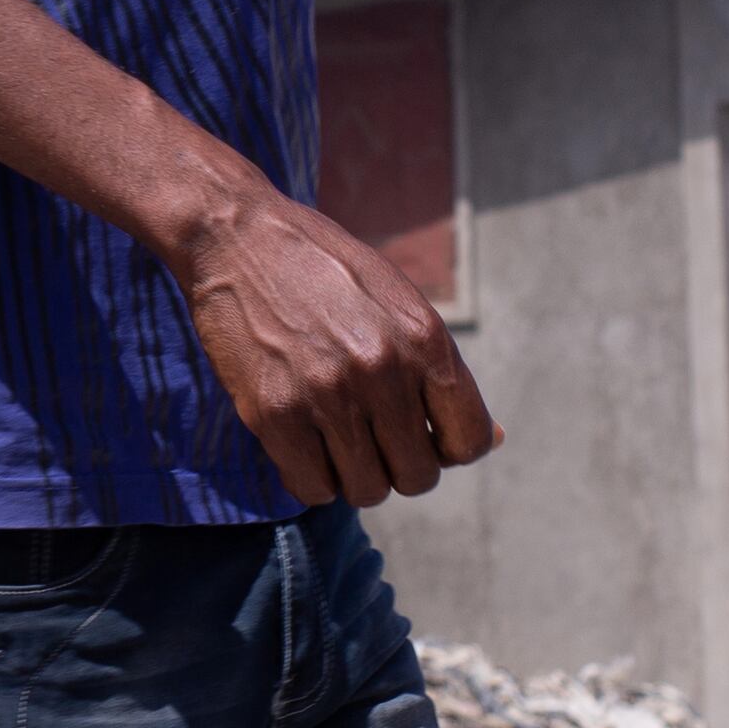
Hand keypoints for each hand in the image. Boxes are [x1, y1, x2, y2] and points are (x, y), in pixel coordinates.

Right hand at [169, 192, 500, 509]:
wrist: (235, 237)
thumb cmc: (323, 269)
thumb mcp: (398, 302)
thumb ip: (440, 369)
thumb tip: (493, 438)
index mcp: (425, 340)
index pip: (468, 441)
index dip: (448, 449)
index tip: (422, 435)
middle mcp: (382, 371)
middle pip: (418, 476)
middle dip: (398, 465)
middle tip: (371, 437)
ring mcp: (327, 395)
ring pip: (367, 490)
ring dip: (353, 475)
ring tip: (334, 439)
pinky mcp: (273, 414)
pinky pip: (311, 488)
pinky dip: (311, 477)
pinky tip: (302, 444)